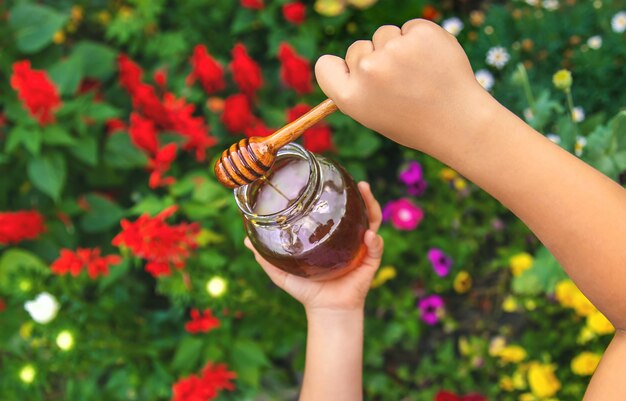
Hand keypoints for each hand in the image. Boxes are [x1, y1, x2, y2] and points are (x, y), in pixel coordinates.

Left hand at [244, 182, 383, 312]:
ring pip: (373, 222)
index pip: (339, 211)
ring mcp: (361, 249)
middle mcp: (349, 238)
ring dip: (373, 207)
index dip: (340, 195)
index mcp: (332, 236)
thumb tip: (246, 240)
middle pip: (360, 211)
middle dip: (363, 195)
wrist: (325, 311)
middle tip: (360, 183)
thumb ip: (266, 256)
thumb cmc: (307, 290)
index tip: (336, 180)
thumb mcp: (283, 271)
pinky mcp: (369, 263)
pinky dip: (374, 240)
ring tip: (366, 194)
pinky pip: (376, 248)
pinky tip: (369, 235)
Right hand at [315, 19, 496, 157]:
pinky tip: (432, 62)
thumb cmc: (414, 122)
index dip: (341, 68)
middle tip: (400, 85)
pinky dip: (421, 40)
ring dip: (398, 47)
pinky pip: (410, 27)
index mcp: (350, 97)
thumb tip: (353, 62)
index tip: (355, 74)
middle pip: (358, 47)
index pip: (325, 66)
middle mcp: (368, 71)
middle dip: (375, 58)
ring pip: (385, 34)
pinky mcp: (421, 33)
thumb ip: (357, 88)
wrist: (459, 122)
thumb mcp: (372, 115)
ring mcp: (394, 49)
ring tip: (418, 74)